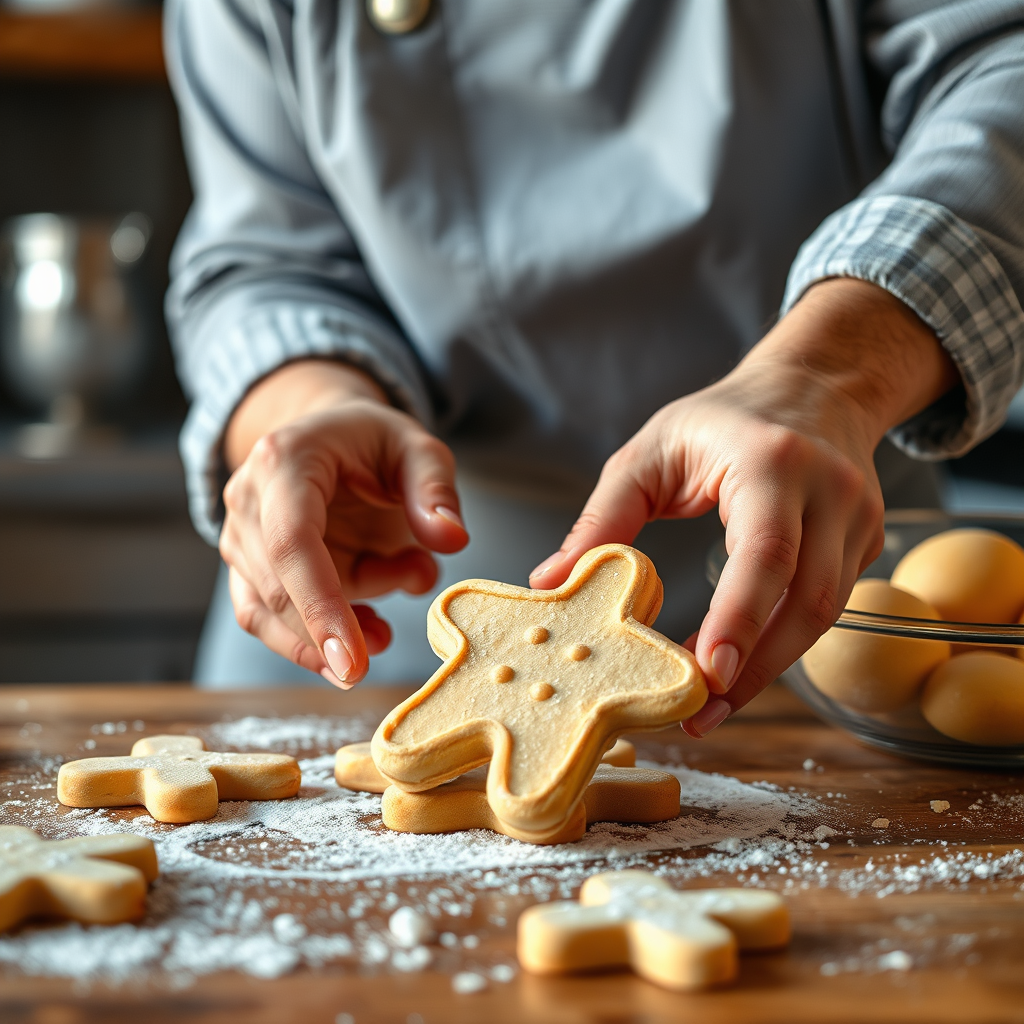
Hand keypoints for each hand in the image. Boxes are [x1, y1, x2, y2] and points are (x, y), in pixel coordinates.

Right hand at [219, 360, 467, 686]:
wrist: (330, 436)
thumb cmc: (373, 441)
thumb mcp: (419, 449)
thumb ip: (436, 491)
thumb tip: (451, 539)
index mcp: (284, 461)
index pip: (291, 543)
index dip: (320, 605)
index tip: (353, 661)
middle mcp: (247, 500)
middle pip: (282, 588)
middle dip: (350, 614)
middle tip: (412, 590)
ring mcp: (240, 537)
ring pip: (275, 612)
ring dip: (342, 624)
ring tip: (397, 600)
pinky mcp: (247, 569)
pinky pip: (269, 621)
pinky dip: (316, 642)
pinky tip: (369, 629)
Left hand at [529, 279, 958, 734]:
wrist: (815, 387)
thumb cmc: (723, 418)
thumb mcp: (651, 451)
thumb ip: (603, 517)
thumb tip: (550, 581)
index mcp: (772, 462)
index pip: (765, 553)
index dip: (738, 619)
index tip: (706, 675)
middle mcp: (830, 492)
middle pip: (806, 599)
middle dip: (755, 668)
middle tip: (699, 714)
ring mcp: (859, 519)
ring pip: (824, 614)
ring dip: (769, 667)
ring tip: (712, 705)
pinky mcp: (867, 542)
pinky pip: (829, 606)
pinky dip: (784, 642)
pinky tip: (741, 664)